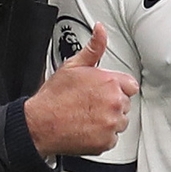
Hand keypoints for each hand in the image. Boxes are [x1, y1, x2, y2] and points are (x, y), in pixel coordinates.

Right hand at [26, 23, 139, 157]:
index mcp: (109, 82)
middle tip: (90, 104)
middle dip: (111, 103)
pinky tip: (87, 128)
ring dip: (109, 120)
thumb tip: (100, 30)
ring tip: (87, 116)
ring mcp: (112, 123)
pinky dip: (102, 136)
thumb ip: (93, 48)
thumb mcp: (72, 66)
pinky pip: (112, 138)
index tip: (104, 92)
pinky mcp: (107, 141)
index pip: (130, 85)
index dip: (116, 88)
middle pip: (125, 104)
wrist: (40, 124)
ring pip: (120, 121)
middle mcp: (114, 103)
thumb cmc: (54, 97)